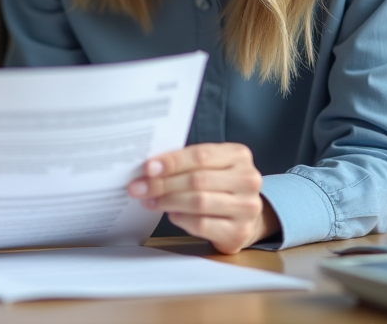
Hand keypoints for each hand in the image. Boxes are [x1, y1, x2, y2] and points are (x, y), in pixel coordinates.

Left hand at [128, 143, 279, 253]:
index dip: (172, 162)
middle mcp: (248, 179)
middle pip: (197, 180)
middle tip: (138, 187)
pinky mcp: (239, 231)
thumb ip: (186, 163)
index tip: (147, 168)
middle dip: (163, 184)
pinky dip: (182, 219)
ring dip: (167, 201)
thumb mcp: (211, 165)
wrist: (246, 215)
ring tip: (149, 201)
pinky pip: (202, 224)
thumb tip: (150, 168)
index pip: (200, 155)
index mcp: (238, 155)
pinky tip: (171, 214)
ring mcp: (247, 207)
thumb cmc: (219, 184)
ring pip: (198, 202)